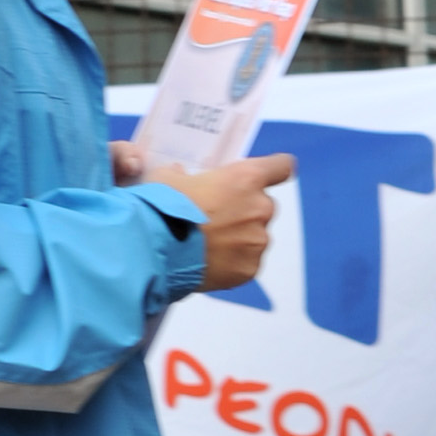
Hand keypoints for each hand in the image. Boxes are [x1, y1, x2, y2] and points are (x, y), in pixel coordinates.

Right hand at [119, 146, 297, 292]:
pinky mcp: (250, 269)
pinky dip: (232, 262)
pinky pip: (246, 262)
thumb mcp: (167, 179)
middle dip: (245, 210)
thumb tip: (180, 175)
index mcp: (246, 178)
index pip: (281, 167)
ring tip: (207, 245)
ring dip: (238, 238)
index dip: (274, 170)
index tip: (267, 175)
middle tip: (215, 219)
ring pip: (255, 236)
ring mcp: (258, 241)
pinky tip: (208, 261)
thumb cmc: (162, 207)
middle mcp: (260, 208)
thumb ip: (182, 175)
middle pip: (264, 205)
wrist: (154, 251)